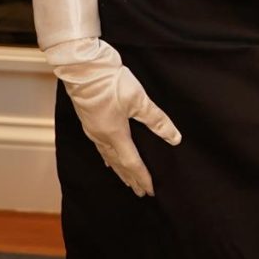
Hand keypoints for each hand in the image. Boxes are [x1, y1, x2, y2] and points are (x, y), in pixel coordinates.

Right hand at [33, 0, 179, 196]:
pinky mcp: (89, 122)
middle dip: (132, 178)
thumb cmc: (110, 81)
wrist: (83, 67)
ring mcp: (93, 130)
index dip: (142, 177)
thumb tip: (174, 138)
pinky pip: (100, 148)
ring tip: (128, 181)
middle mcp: (101, 137)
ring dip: (120, 170)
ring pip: (108, 157)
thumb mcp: (139, 99)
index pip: (132, 162)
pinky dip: (108, 158)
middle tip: (142, 192)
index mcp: (114, 134)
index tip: (151, 190)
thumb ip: (157, 120)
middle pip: (119, 164)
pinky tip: (108, 160)